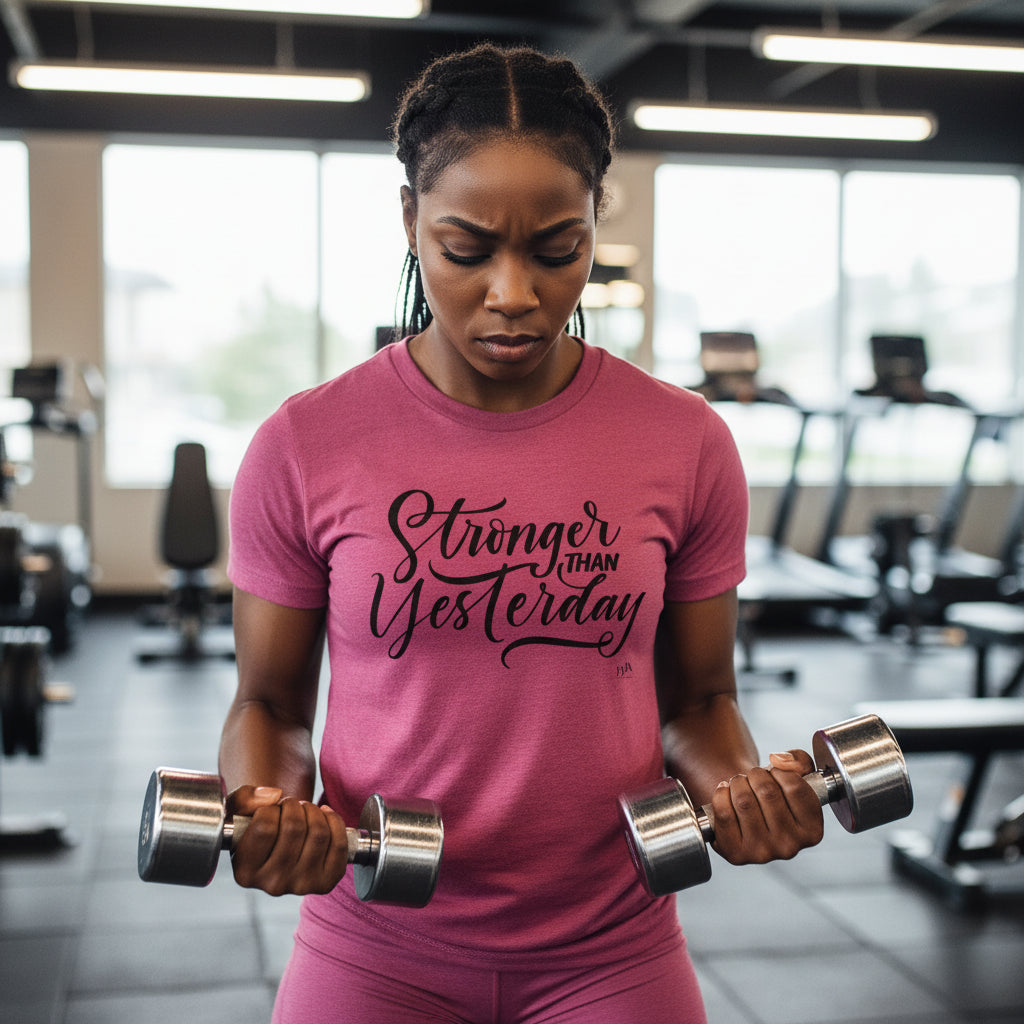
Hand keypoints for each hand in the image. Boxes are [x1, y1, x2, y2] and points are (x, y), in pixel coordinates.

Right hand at [225, 785, 350, 896]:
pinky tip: (323, 818)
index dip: (271, 808)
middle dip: (294, 806)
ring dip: (313, 811)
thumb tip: (273, 796)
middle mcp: (272, 885)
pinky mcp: (326, 882)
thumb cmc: (256, 827)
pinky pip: (339, 844)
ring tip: (304, 812)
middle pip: (294, 828)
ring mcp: (301, 886)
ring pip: (318, 833)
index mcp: (245, 873)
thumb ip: (244, 799)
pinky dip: (334, 821)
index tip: (272, 809)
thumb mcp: (238, 811)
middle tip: (290, 807)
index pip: (264, 828)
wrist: (282, 846)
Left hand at [707, 749, 823, 865]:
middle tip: (753, 778)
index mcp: (812, 831)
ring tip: (740, 785)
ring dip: (737, 783)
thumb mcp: (796, 774)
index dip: (779, 772)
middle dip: (755, 775)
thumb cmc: (774, 793)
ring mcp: (762, 853)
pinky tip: (725, 794)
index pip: (795, 788)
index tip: (774, 773)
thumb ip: (799, 760)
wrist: (745, 814)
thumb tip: (778, 760)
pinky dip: (720, 795)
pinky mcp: (736, 853)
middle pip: (767, 792)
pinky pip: (724, 813)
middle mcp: (790, 847)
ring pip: (744, 800)